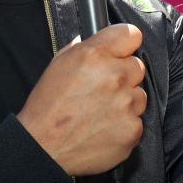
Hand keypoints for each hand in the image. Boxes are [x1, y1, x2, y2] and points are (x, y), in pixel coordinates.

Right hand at [18, 23, 146, 175]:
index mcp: (95, 56)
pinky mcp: (133, 129)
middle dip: (123, 74)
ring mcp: (126, 104)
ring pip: (139, 95)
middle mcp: (115, 76)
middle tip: (102, 88)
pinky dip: (124, 124)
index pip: (131, 34)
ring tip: (100, 111)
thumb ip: (82, 49)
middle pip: (137, 66)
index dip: (125, 43)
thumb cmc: (47, 107)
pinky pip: (137, 120)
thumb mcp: (58, 65)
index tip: (121, 51)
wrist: (43, 147)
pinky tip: (103, 127)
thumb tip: (98, 43)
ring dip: (125, 100)